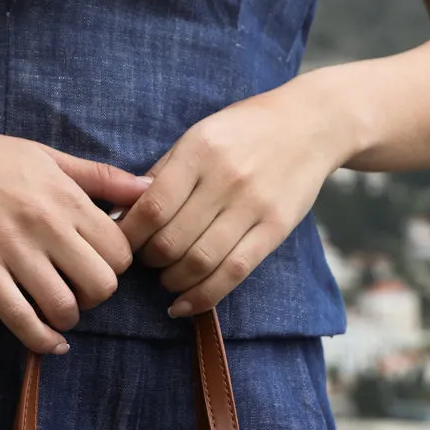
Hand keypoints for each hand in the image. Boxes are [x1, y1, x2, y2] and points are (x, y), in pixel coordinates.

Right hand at [0, 96, 153, 351]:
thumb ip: (100, 177)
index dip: (116, 267)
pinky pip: (20, 319)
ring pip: (63, 307)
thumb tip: (148, 188)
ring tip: (58, 308)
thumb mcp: (49, 156)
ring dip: (66, 318)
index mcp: (66, 196)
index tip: (97, 264)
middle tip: (78, 288)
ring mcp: (11, 249)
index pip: (120, 252)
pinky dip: (41, 340)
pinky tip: (49, 342)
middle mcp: (44, 224)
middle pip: (101, 285)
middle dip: (95, 297)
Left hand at [117, 72, 349, 316]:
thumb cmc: (245, 130)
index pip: (151, 208)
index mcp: (200, 151)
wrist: (311, 124)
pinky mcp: (275, 229)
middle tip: (146, 261)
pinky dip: (202, 297)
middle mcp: (226, 179)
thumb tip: (122, 214)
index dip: (129, 236)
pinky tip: (183, 305)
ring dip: (172, 281)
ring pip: (200, 263)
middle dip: (148, 261)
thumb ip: (163, 174)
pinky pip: (233, 273)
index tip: (119, 245)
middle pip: (172, 241)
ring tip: (167, 278)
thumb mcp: (199, 135)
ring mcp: (253, 206)